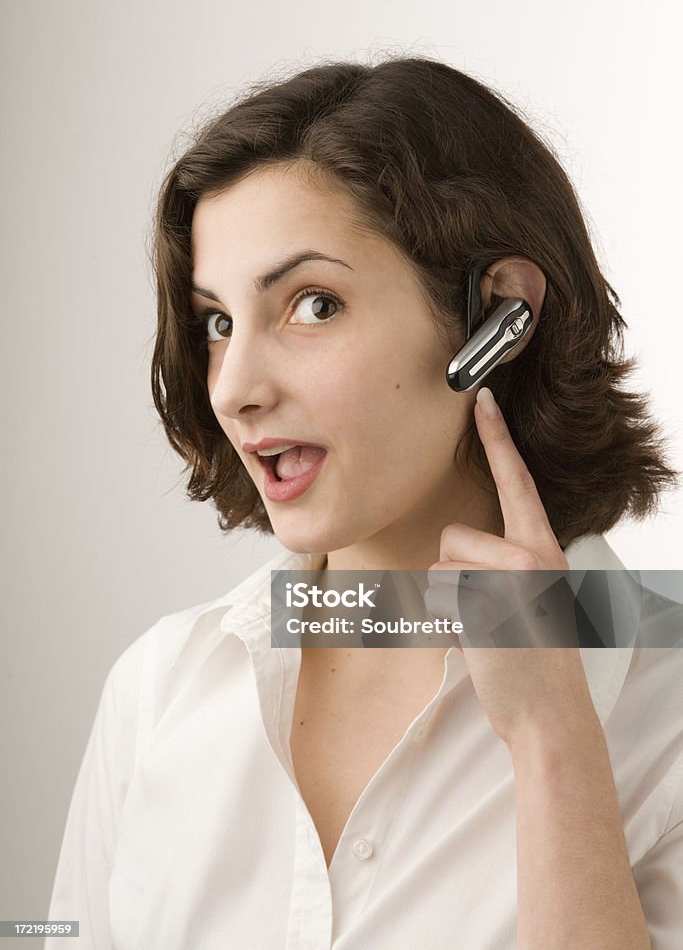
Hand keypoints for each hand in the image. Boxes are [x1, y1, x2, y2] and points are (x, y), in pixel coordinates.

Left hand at [425, 387, 595, 748]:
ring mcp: (511, 578)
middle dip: (453, 576)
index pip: (517, 482)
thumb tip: (454, 553)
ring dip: (448, 602)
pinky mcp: (486, 600)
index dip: (499, 437)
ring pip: (439, 567)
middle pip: (452, 537)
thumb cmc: (531, 657)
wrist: (549, 712)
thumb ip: (503, 565)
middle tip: (488, 615)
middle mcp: (532, 555)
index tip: (482, 398)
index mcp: (543, 548)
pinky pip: (436, 595)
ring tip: (484, 629)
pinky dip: (445, 621)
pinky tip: (476, 642)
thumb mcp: (529, 598)